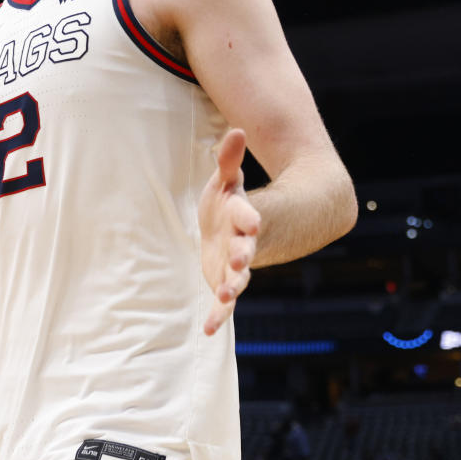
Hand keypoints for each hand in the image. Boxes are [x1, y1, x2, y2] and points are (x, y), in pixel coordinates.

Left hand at [198, 128, 259, 335]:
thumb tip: (236, 129)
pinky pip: (226, 302)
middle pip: (245, 248)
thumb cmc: (230, 201)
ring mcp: (237, 264)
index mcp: (243, 215)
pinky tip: (207, 330)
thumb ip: (229, 159)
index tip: (253, 220)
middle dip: (243, 253)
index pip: (247, 214)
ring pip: (237, 278)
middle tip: (240, 259)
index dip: (248, 217)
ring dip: (232, 286)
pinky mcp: (228, 280)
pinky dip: (219, 316)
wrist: (246, 230)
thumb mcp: (228, 180)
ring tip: (224, 295)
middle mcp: (244, 242)